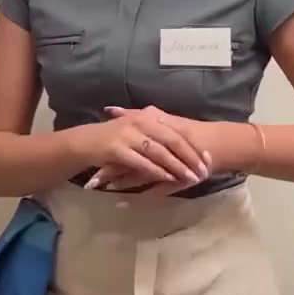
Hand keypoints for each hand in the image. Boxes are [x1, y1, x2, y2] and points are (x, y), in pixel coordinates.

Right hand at [79, 105, 209, 187]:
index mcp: (150, 116)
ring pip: (160, 152)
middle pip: (173, 140)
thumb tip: (186, 146)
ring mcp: (130, 134)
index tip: (208, 158)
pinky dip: (157, 171)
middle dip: (190, 157)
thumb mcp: (139, 130)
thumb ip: (160, 135)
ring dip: (177, 166)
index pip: (178, 131)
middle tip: (204, 171)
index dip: (194, 145)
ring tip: (190, 177)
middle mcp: (142, 122)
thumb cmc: (116, 138)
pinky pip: (142, 161)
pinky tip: (168, 178)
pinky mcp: (118, 148)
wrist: (85, 142)